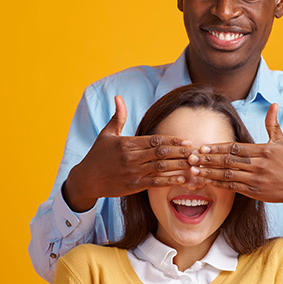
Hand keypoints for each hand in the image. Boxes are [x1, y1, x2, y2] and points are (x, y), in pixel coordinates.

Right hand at [62, 95, 193, 211]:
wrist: (86, 179)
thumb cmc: (97, 155)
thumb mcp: (106, 134)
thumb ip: (118, 117)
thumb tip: (118, 97)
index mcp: (127, 143)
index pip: (155, 140)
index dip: (173, 140)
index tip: (187, 140)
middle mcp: (131, 157)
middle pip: (161, 153)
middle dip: (180, 151)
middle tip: (196, 151)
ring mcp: (133, 172)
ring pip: (161, 168)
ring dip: (179, 165)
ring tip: (194, 164)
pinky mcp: (133, 186)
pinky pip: (156, 182)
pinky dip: (171, 180)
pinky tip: (183, 178)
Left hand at [189, 103, 282, 226]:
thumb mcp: (281, 142)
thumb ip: (273, 123)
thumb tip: (274, 104)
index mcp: (264, 151)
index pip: (237, 148)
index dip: (218, 148)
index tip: (203, 147)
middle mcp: (259, 166)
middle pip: (229, 161)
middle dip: (209, 159)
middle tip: (192, 157)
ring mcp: (256, 180)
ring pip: (228, 175)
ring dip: (209, 172)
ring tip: (194, 170)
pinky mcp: (254, 192)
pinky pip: (233, 187)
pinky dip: (218, 184)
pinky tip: (207, 181)